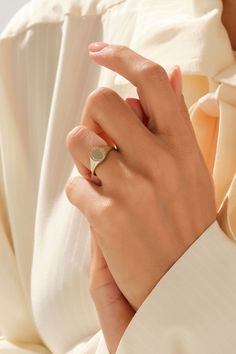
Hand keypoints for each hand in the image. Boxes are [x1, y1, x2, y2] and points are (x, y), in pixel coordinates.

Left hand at [66, 62, 181, 352]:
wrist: (187, 279)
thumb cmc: (187, 220)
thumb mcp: (192, 166)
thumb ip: (177, 120)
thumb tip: (172, 72)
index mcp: (181, 145)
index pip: (151, 81)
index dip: (123, 57)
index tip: (102, 52)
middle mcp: (157, 161)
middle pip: (101, 101)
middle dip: (94, 115)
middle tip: (104, 139)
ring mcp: (131, 188)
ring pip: (78, 139)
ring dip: (83, 153)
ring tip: (102, 174)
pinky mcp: (107, 217)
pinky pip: (74, 186)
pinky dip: (83, 194)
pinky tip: (102, 208)